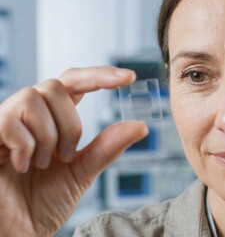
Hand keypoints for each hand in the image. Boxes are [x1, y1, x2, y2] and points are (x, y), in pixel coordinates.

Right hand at [0, 67, 147, 235]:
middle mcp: (28, 115)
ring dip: (47, 136)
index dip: (99, 75)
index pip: (75, 83)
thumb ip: (107, 147)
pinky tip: (22, 165)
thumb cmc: (43, 202)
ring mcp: (5, 122)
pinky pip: (9, 120)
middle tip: (67, 156)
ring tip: (43, 164)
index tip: (129, 77)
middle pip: (56, 87)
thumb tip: (140, 126)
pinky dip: (25, 145)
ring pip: (33, 98)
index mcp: (53, 119)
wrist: (16, 232)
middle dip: (70, 124)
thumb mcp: (82, 172)